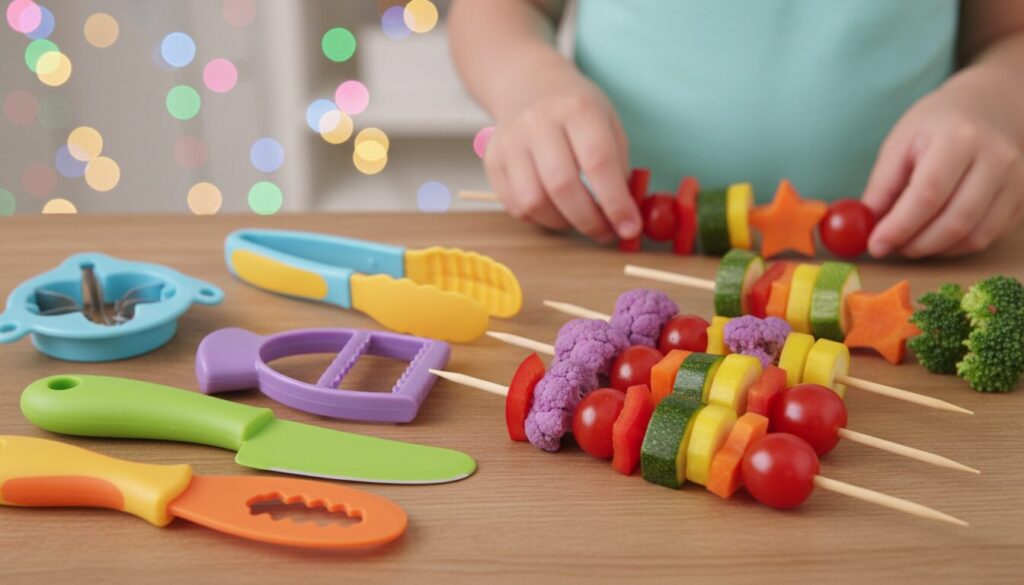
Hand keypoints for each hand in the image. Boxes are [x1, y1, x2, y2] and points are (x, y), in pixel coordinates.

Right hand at [484, 71, 641, 241]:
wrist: (529, 86)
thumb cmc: (576, 112)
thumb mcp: (608, 124)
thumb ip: (619, 169)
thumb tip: (625, 218)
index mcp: (576, 109)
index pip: (597, 162)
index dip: (615, 202)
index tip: (630, 228)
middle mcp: (538, 123)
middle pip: (562, 186)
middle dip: (589, 221)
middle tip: (606, 233)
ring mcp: (510, 142)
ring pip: (534, 202)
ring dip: (563, 223)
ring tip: (579, 219)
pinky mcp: (494, 162)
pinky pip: (516, 206)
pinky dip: (540, 218)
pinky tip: (555, 209)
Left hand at [862, 74, 1023, 257]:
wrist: (989, 108)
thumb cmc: (936, 127)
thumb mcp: (900, 144)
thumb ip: (882, 186)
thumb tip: (865, 227)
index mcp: (959, 138)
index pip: (928, 194)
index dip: (900, 226)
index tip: (876, 245)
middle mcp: (996, 158)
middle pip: (955, 221)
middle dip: (916, 244)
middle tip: (890, 248)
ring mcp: (1017, 180)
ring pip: (974, 236)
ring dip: (935, 249)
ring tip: (909, 241)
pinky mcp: (1023, 198)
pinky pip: (988, 236)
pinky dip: (955, 246)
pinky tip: (935, 235)